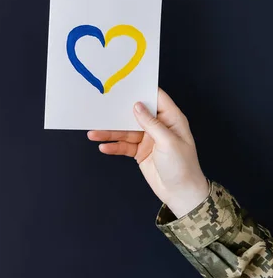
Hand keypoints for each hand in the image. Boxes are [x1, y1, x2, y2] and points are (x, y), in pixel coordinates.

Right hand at [87, 88, 209, 217]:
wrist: (181, 194)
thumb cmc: (183, 167)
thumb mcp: (168, 142)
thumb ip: (151, 123)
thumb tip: (137, 106)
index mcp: (171, 119)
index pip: (156, 98)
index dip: (141, 89)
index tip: (124, 83)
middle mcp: (158, 126)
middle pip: (134, 114)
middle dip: (118, 112)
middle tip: (100, 107)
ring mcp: (147, 139)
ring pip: (125, 131)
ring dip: (109, 133)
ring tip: (93, 133)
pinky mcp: (139, 152)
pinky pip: (123, 146)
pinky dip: (113, 146)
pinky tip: (103, 147)